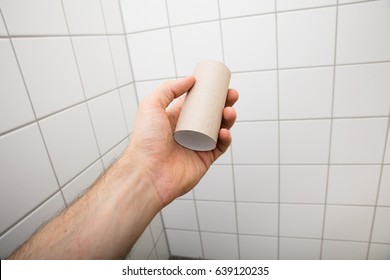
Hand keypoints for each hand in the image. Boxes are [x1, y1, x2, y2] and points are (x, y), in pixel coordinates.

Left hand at [127, 76, 237, 205]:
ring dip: (228, 119)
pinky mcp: (204, 160)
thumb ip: (169, 89)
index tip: (220, 84)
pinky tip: (224, 132)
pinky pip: (220, 147)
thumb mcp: (151, 105)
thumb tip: (190, 79)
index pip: (197, 103)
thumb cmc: (145, 141)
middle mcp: (187, 131)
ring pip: (219, 129)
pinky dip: (226, 138)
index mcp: (175, 118)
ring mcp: (197, 146)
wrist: (148, 172)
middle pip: (211, 114)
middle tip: (232, 95)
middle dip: (224, 103)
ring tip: (229, 112)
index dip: (210, 93)